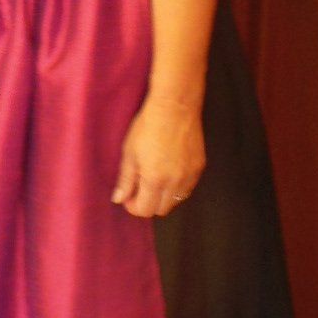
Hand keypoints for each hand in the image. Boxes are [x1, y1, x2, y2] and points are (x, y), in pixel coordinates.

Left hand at [111, 93, 204, 217]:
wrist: (175, 107)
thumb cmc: (148, 126)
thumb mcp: (130, 152)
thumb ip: (125, 179)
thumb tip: (118, 199)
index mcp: (155, 180)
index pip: (145, 210)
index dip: (133, 207)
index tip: (128, 197)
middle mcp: (175, 182)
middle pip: (162, 210)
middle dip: (148, 204)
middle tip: (139, 189)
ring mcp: (190, 175)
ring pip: (176, 200)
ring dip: (163, 196)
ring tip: (154, 178)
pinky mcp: (199, 167)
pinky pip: (187, 187)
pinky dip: (177, 187)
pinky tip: (168, 170)